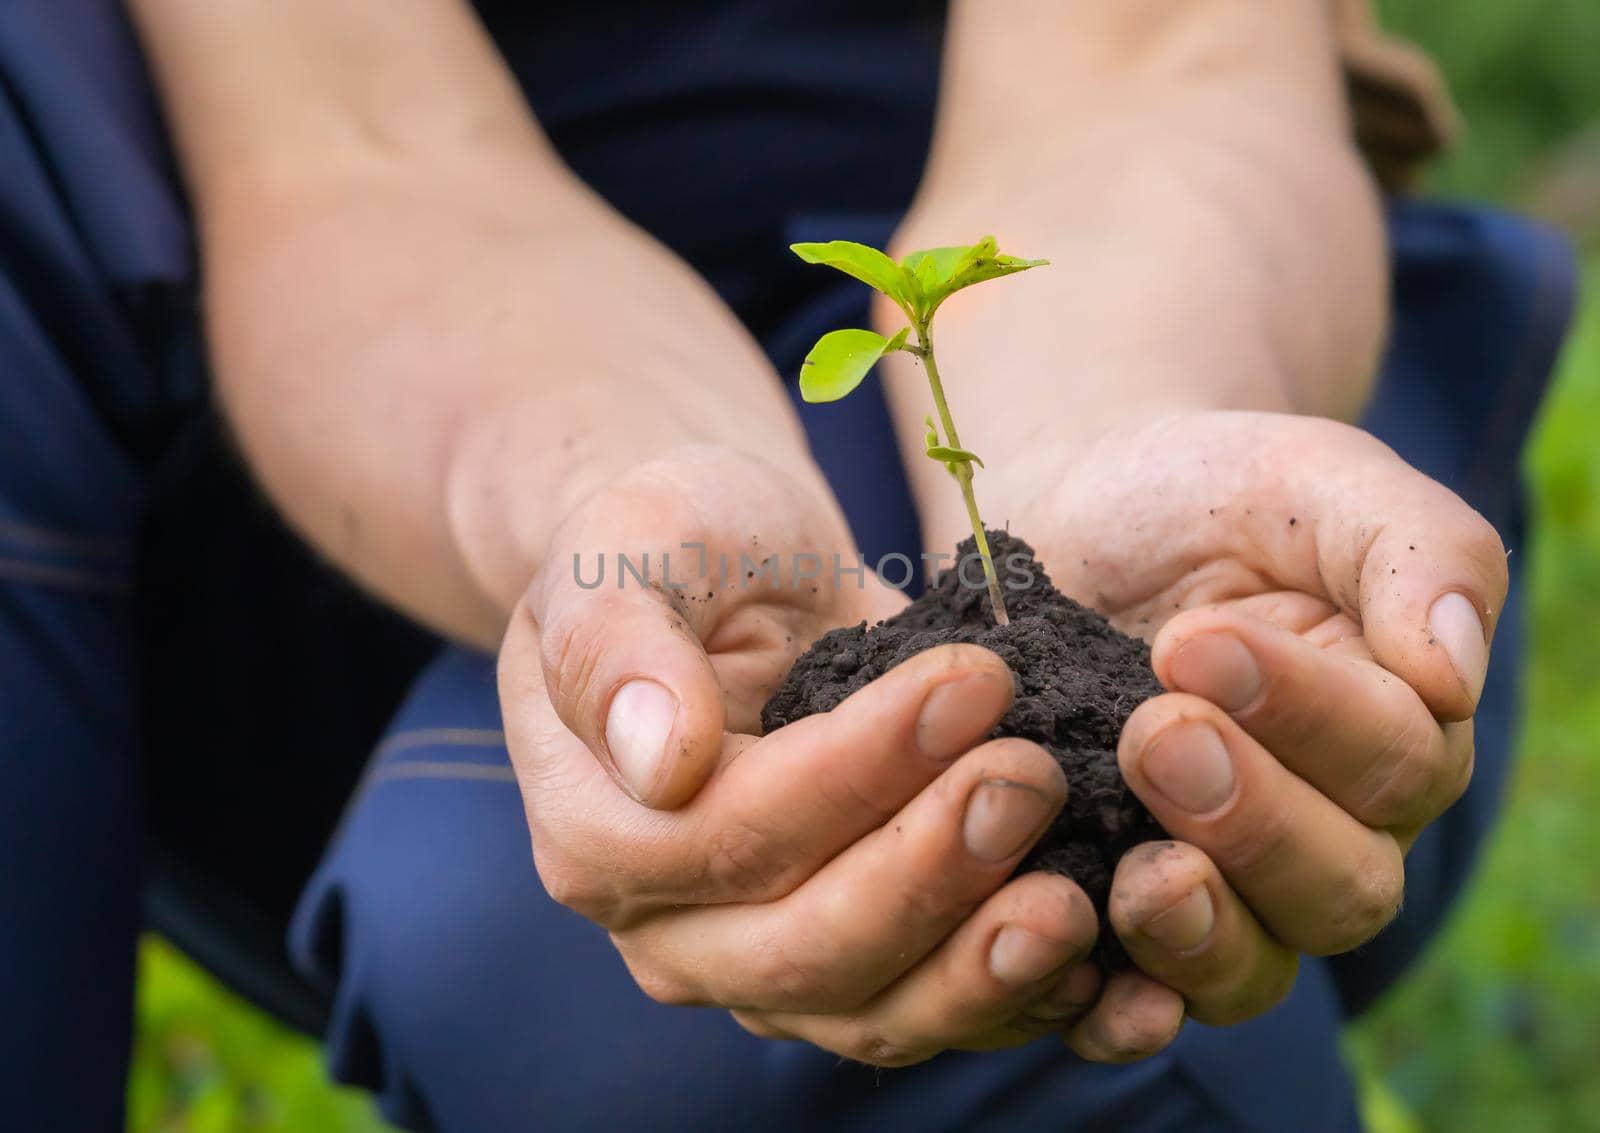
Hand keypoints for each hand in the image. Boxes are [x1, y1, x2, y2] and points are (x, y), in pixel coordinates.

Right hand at [500, 446, 1110, 1064]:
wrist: (736, 574)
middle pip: (802, 947)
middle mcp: (667, 928)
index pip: (728, 834)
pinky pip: (930, 1011)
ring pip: (871, 1009)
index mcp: (593, 832)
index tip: (972, 682)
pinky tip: (1097, 961)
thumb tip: (662, 762)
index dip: (854, 773)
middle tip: (1034, 775)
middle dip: (930, 869)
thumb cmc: (677, 543)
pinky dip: (1015, 999)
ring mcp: (757, 963)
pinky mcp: (851, 970)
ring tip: (1078, 896)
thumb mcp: (627, 546)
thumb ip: (616, 646)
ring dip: (980, 965)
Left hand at [998, 410, 1504, 1059]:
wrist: (1076, 518)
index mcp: (1393, 725)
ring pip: (1255, 962)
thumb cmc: (1207, 493)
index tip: (1192, 641)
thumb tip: (1455, 669)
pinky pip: (1145, 992)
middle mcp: (1328, 824)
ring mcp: (1226, 880)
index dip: (1303, 714)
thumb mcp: (1312, 481)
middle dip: (1252, 819)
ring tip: (1135, 868)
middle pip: (1340, 886)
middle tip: (1156, 733)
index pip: (1391, 758)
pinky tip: (1083, 978)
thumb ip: (1413, 549)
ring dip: (1201, 929)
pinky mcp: (1121, 903)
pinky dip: (1121, 1005)